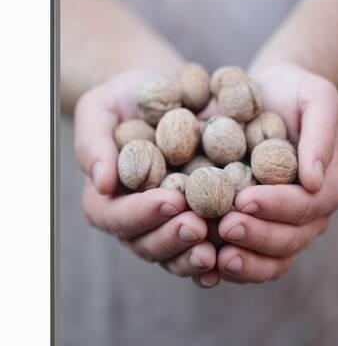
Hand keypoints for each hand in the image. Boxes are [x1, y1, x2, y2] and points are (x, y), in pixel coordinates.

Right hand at [74, 69, 217, 280]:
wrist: (168, 89)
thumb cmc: (127, 96)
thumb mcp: (100, 108)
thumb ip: (93, 142)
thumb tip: (101, 183)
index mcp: (108, 197)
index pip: (116, 216)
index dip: (142, 213)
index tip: (171, 200)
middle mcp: (138, 217)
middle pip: (147, 243)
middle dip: (172, 238)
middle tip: (197, 227)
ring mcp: (169, 223)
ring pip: (177, 254)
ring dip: (195, 256)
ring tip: (218, 251)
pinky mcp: (200, 218)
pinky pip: (208, 246)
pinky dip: (222, 254)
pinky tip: (238, 251)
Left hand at [194, 63, 337, 285]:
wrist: (265, 94)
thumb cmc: (292, 91)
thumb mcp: (316, 97)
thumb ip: (322, 133)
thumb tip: (316, 180)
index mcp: (324, 186)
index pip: (305, 205)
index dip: (276, 206)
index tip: (244, 200)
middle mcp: (306, 213)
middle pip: (288, 239)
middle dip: (256, 236)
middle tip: (225, 227)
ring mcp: (280, 224)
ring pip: (270, 258)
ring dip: (244, 263)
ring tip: (214, 258)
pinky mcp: (254, 225)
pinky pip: (247, 256)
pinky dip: (229, 267)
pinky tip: (204, 267)